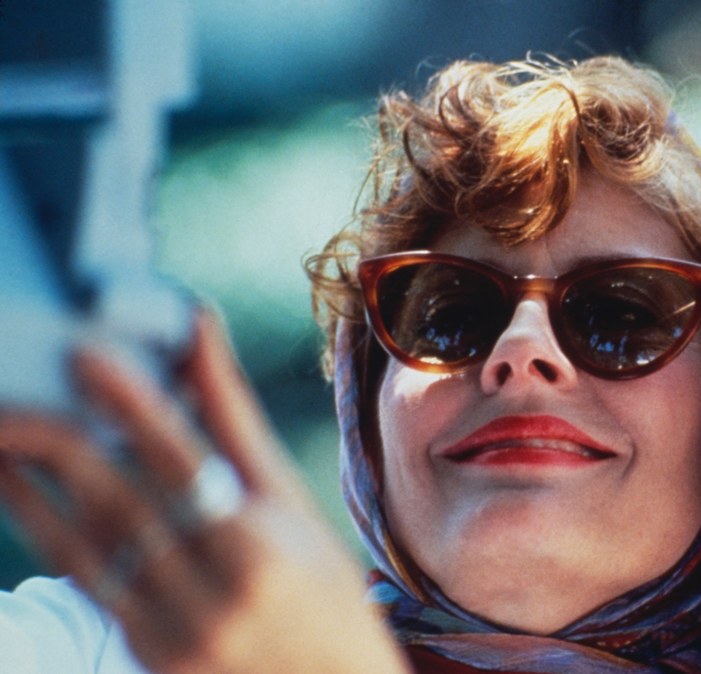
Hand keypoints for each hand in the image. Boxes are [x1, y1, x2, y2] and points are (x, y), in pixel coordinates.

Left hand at [0, 312, 408, 673]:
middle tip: (12, 389)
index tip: (85, 353)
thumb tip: (201, 331)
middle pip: (120, 502)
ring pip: (85, 542)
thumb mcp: (294, 506)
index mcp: (263, 548)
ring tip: (1, 429)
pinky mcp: (144, 653)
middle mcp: (214, 594)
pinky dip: (44, 527)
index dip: (133, 406)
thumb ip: (236, 422)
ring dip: (30, 484)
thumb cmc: (325, 591)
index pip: (186, 462)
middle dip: (56, 440)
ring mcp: (172, 632)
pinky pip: (84, 579)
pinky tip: (17, 486)